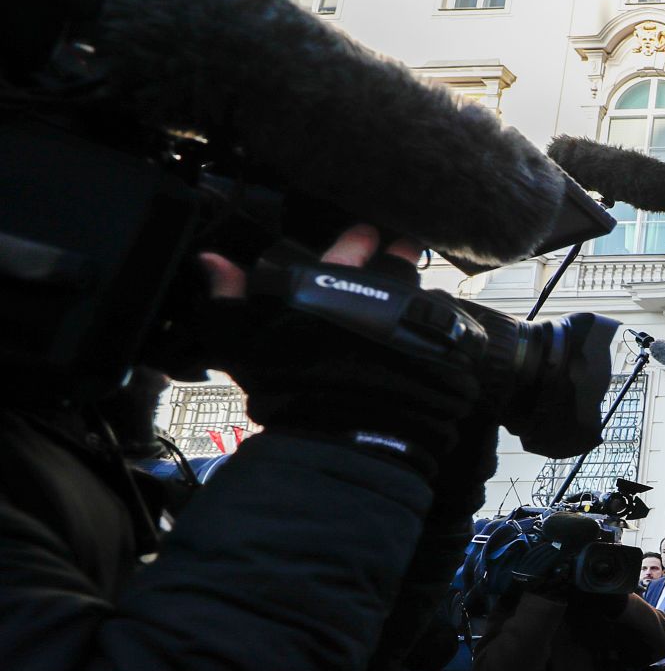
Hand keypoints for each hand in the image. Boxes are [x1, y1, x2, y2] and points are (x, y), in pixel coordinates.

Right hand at [200, 224, 477, 476]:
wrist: (345, 436)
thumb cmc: (289, 384)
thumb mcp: (245, 340)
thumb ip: (229, 298)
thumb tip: (211, 261)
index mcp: (333, 281)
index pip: (350, 244)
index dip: (358, 240)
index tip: (365, 234)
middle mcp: (382, 289)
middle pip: (397, 262)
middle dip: (400, 254)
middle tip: (404, 248)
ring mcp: (419, 316)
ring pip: (422, 292)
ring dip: (418, 294)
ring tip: (415, 300)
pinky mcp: (448, 343)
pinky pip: (448, 327)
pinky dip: (439, 329)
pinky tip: (433, 338)